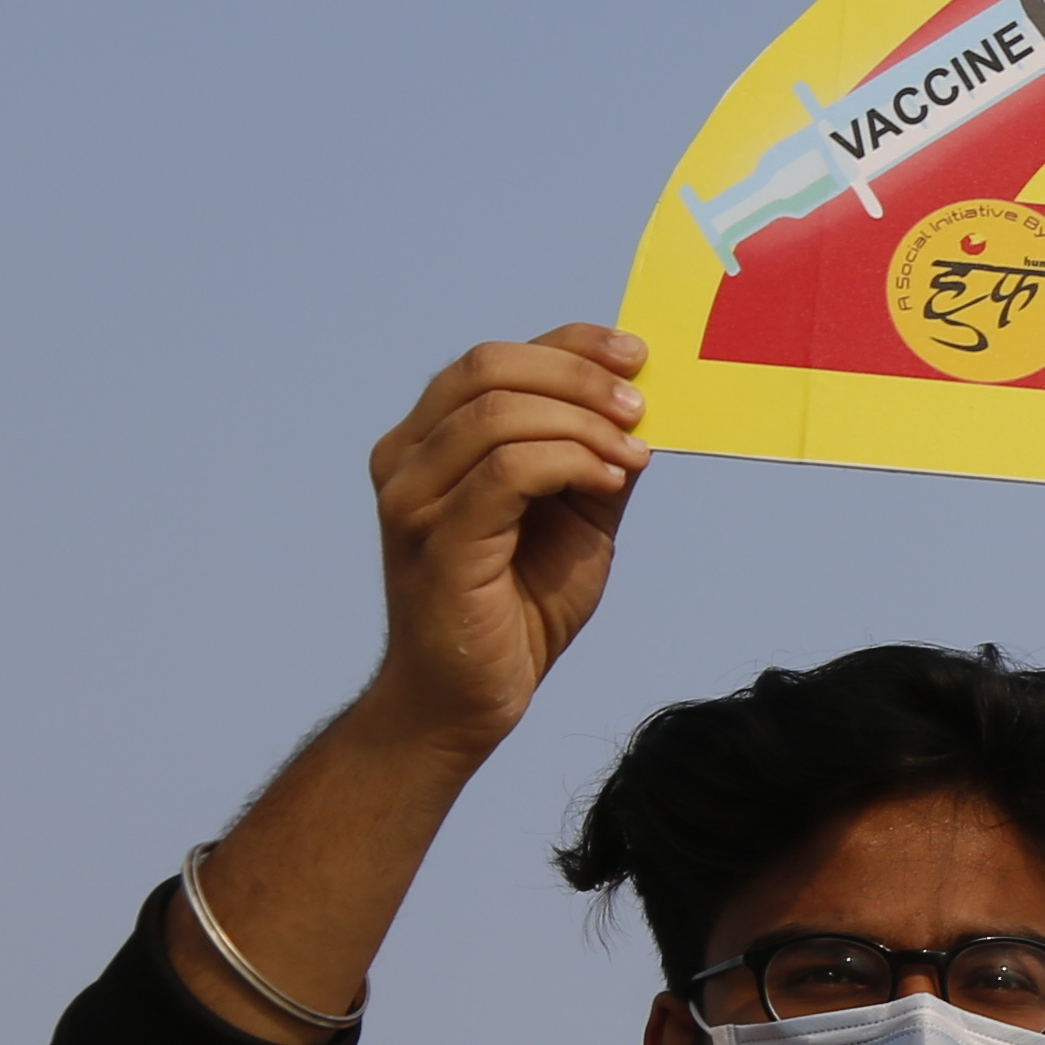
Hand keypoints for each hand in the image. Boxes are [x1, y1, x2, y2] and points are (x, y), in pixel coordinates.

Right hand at [358, 327, 647, 755]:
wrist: (469, 699)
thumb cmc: (516, 608)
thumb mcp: (572, 517)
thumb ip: (590, 459)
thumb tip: (637, 405)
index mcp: (427, 442)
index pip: (491, 360)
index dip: (568, 345)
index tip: (634, 354)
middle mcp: (405, 460)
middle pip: (488, 369)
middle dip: (578, 376)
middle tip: (639, 405)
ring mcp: (411, 499)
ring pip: (498, 414)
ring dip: (583, 423)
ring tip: (632, 455)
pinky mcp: (437, 541)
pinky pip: (507, 471)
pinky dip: (570, 462)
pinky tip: (610, 480)